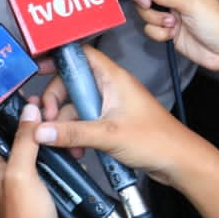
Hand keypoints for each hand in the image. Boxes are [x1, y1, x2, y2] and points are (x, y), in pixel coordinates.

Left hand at [0, 102, 68, 217]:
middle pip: (16, 139)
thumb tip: (28, 111)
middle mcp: (10, 174)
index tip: (6, 94)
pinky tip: (72, 154)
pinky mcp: (47, 195)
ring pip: (38, 154)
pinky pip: (55, 172)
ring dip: (49, 142)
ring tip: (59, 126)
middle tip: (42, 107)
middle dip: (30, 123)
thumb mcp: (21, 174)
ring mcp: (29, 184)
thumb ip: (24, 141)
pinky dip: (64, 162)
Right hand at [36, 48, 206, 187]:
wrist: (180, 162)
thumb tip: (40, 130)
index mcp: (113, 78)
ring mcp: (112, 106)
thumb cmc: (156, 140)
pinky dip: (77, 134)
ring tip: (65, 144)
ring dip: (67, 124)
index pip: (81, 55)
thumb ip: (72, 132)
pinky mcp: (113, 123)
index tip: (38, 68)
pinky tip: (76, 149)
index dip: (59, 58)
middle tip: (48, 120)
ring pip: (78, 106)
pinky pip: (86, 122)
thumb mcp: (108, 135)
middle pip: (73, 84)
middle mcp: (111, 88)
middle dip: (57, 102)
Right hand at [122, 0, 218, 74]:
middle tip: (148, 4)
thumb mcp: (193, 5)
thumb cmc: (217, 23)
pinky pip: (149, 28)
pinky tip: (172, 35)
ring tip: (173, 24)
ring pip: (144, 10)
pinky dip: (158, 33)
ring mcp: (168, 12)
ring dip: (154, 19)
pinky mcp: (165, 30)